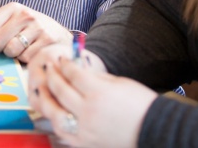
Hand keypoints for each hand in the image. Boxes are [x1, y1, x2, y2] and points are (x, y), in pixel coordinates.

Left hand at [0, 2, 72, 62]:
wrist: (59, 35)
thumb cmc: (27, 31)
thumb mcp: (7, 26)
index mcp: (13, 8)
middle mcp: (26, 15)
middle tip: (6, 48)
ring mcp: (38, 28)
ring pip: (11, 50)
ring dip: (12, 55)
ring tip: (19, 50)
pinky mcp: (48, 41)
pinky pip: (26, 58)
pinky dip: (25, 59)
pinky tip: (31, 53)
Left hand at [28, 50, 156, 147]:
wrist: (154, 130)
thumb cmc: (140, 104)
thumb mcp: (119, 82)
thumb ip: (94, 76)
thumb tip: (75, 68)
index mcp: (99, 93)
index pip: (73, 74)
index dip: (65, 64)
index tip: (61, 58)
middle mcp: (89, 112)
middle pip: (60, 90)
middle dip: (52, 76)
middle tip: (49, 67)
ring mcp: (85, 130)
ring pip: (55, 113)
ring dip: (46, 99)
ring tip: (44, 89)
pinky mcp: (85, 143)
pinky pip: (62, 131)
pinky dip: (55, 119)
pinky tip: (54, 110)